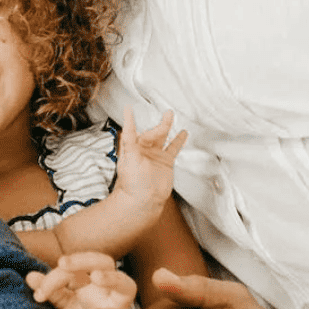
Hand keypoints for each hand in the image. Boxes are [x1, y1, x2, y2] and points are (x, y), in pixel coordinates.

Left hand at [26, 252, 136, 308]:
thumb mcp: (62, 306)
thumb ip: (49, 290)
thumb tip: (30, 276)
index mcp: (91, 282)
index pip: (76, 267)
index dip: (56, 275)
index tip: (39, 293)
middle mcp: (106, 291)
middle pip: (105, 263)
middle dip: (85, 259)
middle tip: (62, 263)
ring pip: (127, 285)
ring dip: (113, 278)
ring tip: (96, 276)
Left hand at [107, 109, 186, 228]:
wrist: (144, 201)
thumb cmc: (132, 181)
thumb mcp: (129, 155)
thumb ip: (130, 135)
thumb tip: (126, 118)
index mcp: (132, 148)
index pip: (135, 131)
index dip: (133, 120)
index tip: (129, 107)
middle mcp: (144, 150)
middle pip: (153, 133)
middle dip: (159, 124)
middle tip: (167, 115)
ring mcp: (156, 156)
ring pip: (163, 137)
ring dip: (167, 127)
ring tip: (170, 115)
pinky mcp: (166, 162)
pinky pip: (173, 148)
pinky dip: (178, 140)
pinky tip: (183, 133)